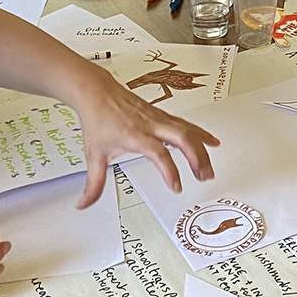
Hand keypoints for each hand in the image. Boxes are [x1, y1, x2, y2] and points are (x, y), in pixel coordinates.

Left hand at [70, 69, 220, 208]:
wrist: (97, 92)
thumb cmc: (97, 119)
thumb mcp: (94, 155)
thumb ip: (94, 184)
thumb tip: (84, 204)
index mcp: (134, 135)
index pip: (158, 153)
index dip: (170, 170)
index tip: (176, 187)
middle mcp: (150, 125)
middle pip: (181, 137)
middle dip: (196, 157)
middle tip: (203, 176)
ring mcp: (159, 118)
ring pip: (188, 131)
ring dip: (201, 149)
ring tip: (209, 169)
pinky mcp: (163, 115)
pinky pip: (186, 124)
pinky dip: (201, 134)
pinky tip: (212, 142)